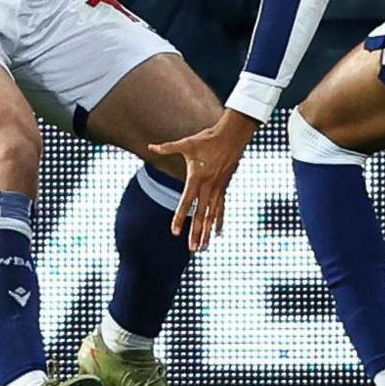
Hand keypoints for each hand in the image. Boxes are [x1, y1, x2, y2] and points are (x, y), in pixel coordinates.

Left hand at [149, 109, 257, 250]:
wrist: (233, 136)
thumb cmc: (208, 139)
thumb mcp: (187, 143)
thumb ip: (168, 147)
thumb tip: (151, 146)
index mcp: (197, 178)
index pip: (186, 202)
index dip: (180, 218)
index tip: (175, 232)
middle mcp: (208, 187)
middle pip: (201, 215)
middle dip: (197, 233)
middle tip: (193, 249)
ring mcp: (218, 188)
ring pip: (212, 216)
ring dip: (208, 232)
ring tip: (204, 247)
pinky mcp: (224, 187)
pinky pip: (221, 208)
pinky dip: (219, 221)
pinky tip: (218, 233)